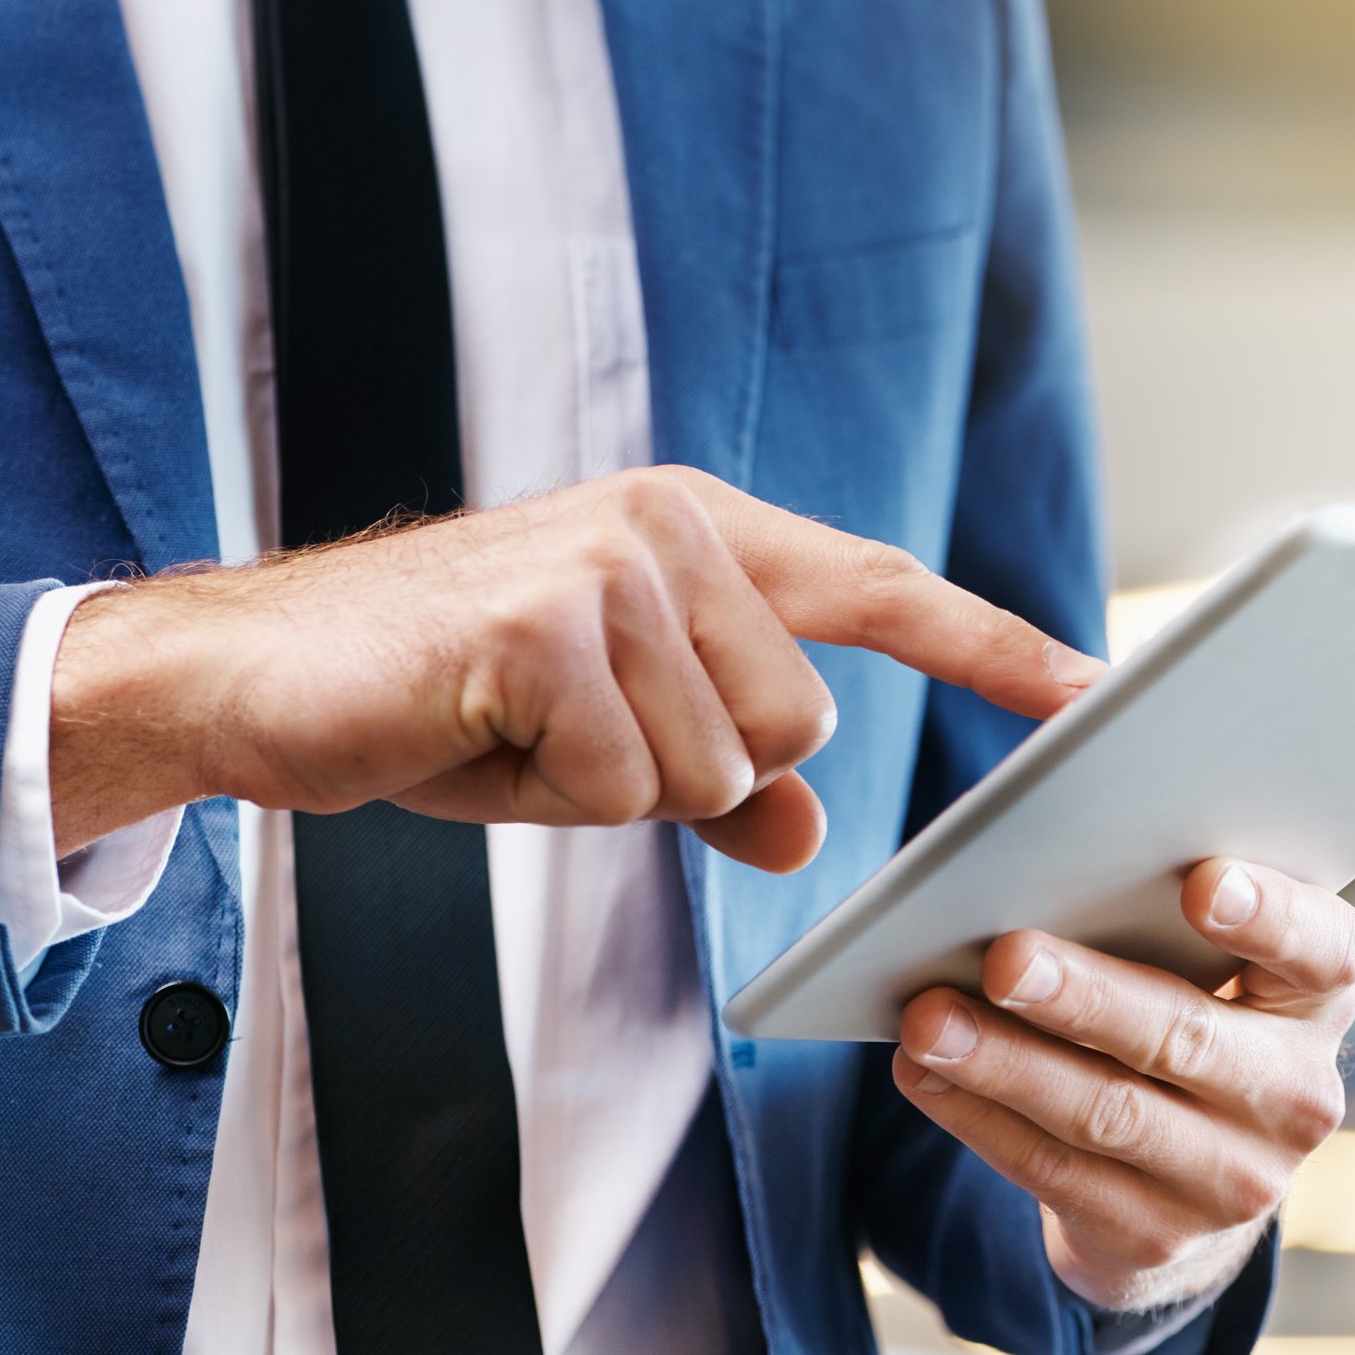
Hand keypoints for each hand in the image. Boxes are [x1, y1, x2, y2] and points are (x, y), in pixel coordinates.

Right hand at [47, 467, 1097, 865]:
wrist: (261, 678)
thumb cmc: (442, 701)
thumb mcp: (604, 745)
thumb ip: (720, 776)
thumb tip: (807, 828)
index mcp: (701, 534)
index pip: (877, 589)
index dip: (990, 643)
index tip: (1093, 686)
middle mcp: (670, 526)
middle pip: (796, 723)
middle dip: (695, 773)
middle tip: (571, 737)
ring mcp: (608, 564)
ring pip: (715, 764)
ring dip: (616, 788)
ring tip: (517, 731)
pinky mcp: (542, 625)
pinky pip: (625, 785)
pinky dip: (556, 797)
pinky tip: (479, 734)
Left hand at [892, 859, 1354, 1313]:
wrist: (1194, 1175)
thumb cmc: (1188, 1011)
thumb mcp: (1211, 963)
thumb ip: (1163, 916)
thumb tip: (1035, 872)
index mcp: (1318, 995)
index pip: (1323, 948)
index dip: (1269, 916)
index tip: (1202, 880)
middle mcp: (1295, 1094)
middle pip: (1187, 1037)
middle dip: (1087, 997)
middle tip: (1004, 958)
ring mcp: (1233, 1179)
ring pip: (1107, 1113)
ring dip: (1006, 1063)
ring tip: (929, 1021)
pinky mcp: (1157, 1235)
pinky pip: (1055, 1172)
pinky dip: (980, 1118)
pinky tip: (926, 1076)